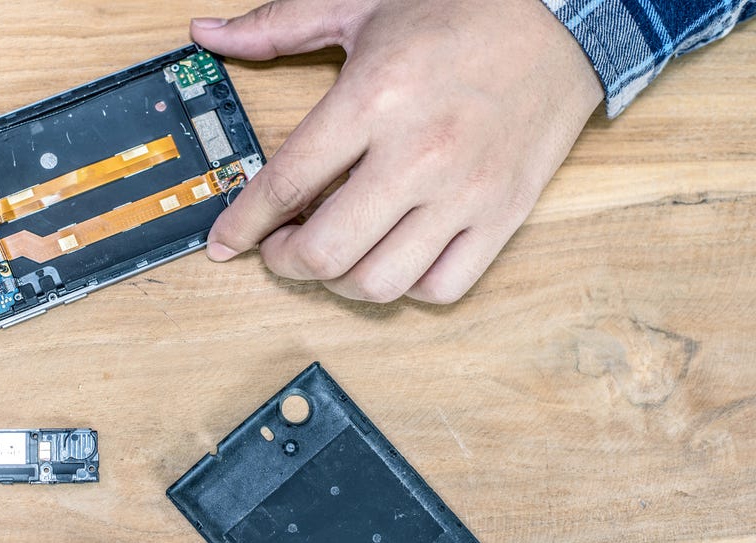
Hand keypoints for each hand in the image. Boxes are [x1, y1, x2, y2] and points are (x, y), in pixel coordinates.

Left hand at [193, 0, 602, 302]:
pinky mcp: (503, 215)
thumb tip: (206, 35)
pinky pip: (442, 287)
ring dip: (338, 281)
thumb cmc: (462, 9)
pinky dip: (404, 287)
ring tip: (333, 254)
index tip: (224, 243)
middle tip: (281, 247)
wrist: (564, 16)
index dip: (241, 226)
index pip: (285, 185)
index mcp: (373, 99)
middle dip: (284, 262)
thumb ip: (276, 27)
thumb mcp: (359, 5)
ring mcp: (464, 192)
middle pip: (326, 251)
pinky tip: (391, 256)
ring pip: (379, 282)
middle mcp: (417, 154)